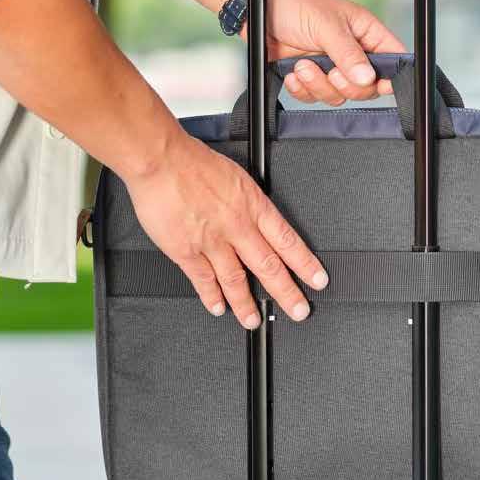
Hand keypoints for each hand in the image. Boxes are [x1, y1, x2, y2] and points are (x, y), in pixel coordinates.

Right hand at [126, 128, 326, 326]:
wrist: (161, 160)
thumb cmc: (193, 162)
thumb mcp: (237, 177)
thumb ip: (248, 203)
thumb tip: (258, 217)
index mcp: (253, 206)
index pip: (288, 241)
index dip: (305, 264)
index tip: (317, 279)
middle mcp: (237, 226)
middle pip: (269, 266)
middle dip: (286, 292)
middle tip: (299, 311)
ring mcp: (212, 241)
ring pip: (236, 280)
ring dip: (247, 304)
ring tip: (254, 320)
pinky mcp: (185, 250)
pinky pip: (203, 279)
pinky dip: (211, 296)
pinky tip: (218, 307)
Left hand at [260, 0, 406, 105]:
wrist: (262, 10)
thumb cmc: (298, 5)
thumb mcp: (327, 26)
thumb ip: (348, 54)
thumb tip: (367, 77)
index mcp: (366, 34)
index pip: (392, 59)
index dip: (389, 75)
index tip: (375, 83)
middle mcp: (353, 54)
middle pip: (366, 87)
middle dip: (346, 85)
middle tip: (331, 71)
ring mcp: (332, 67)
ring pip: (339, 95)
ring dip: (318, 85)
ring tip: (302, 65)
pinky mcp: (312, 78)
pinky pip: (314, 97)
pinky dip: (302, 89)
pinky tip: (293, 73)